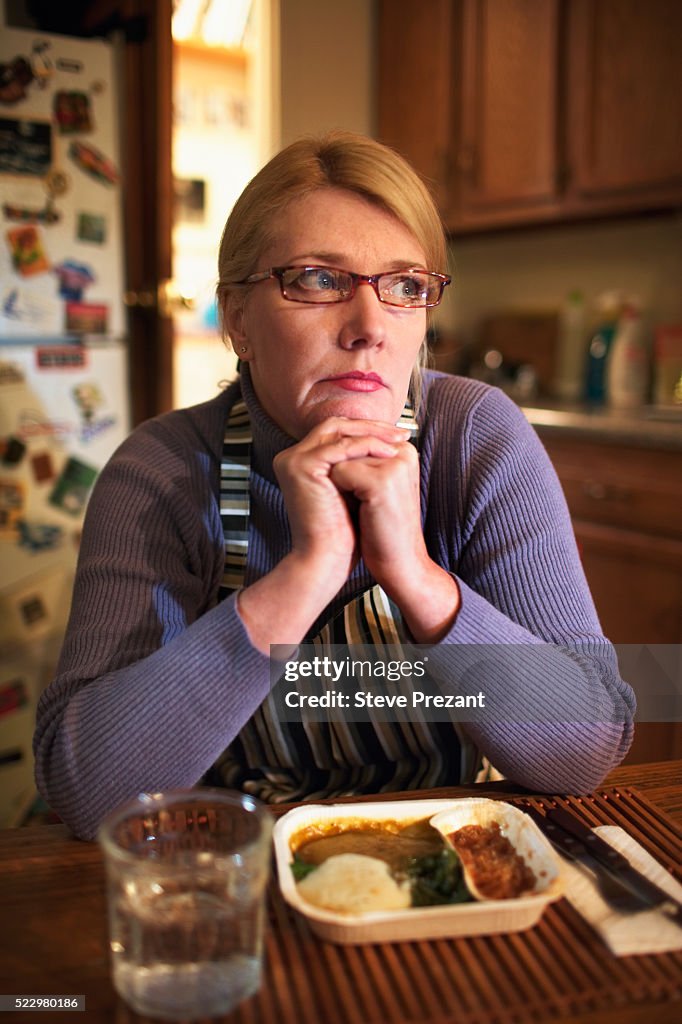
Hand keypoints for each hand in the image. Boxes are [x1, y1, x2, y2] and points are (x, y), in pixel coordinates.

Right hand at [273, 417, 406, 591]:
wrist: (326, 558)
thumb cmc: (342, 531)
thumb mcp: (352, 488)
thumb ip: (358, 463)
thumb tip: (385, 440)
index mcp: (300, 461)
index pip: (336, 432)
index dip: (367, 430)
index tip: (397, 436)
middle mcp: (291, 457)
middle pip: (336, 426)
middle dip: (371, 427)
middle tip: (401, 433)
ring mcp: (292, 459)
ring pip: (338, 431)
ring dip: (372, 433)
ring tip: (399, 441)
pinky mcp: (299, 466)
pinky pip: (339, 447)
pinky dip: (366, 446)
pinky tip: (388, 452)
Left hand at [329, 433, 460, 641]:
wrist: (401, 564)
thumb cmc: (384, 528)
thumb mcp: (374, 488)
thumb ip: (361, 462)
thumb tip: (327, 443)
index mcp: (404, 450)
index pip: (356, 439)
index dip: (345, 464)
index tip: (355, 490)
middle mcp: (403, 451)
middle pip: (347, 446)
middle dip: (341, 471)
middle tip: (354, 500)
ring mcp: (393, 464)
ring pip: (341, 458)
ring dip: (339, 482)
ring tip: (361, 507)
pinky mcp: (381, 481)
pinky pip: (339, 472)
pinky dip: (338, 491)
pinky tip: (357, 511)